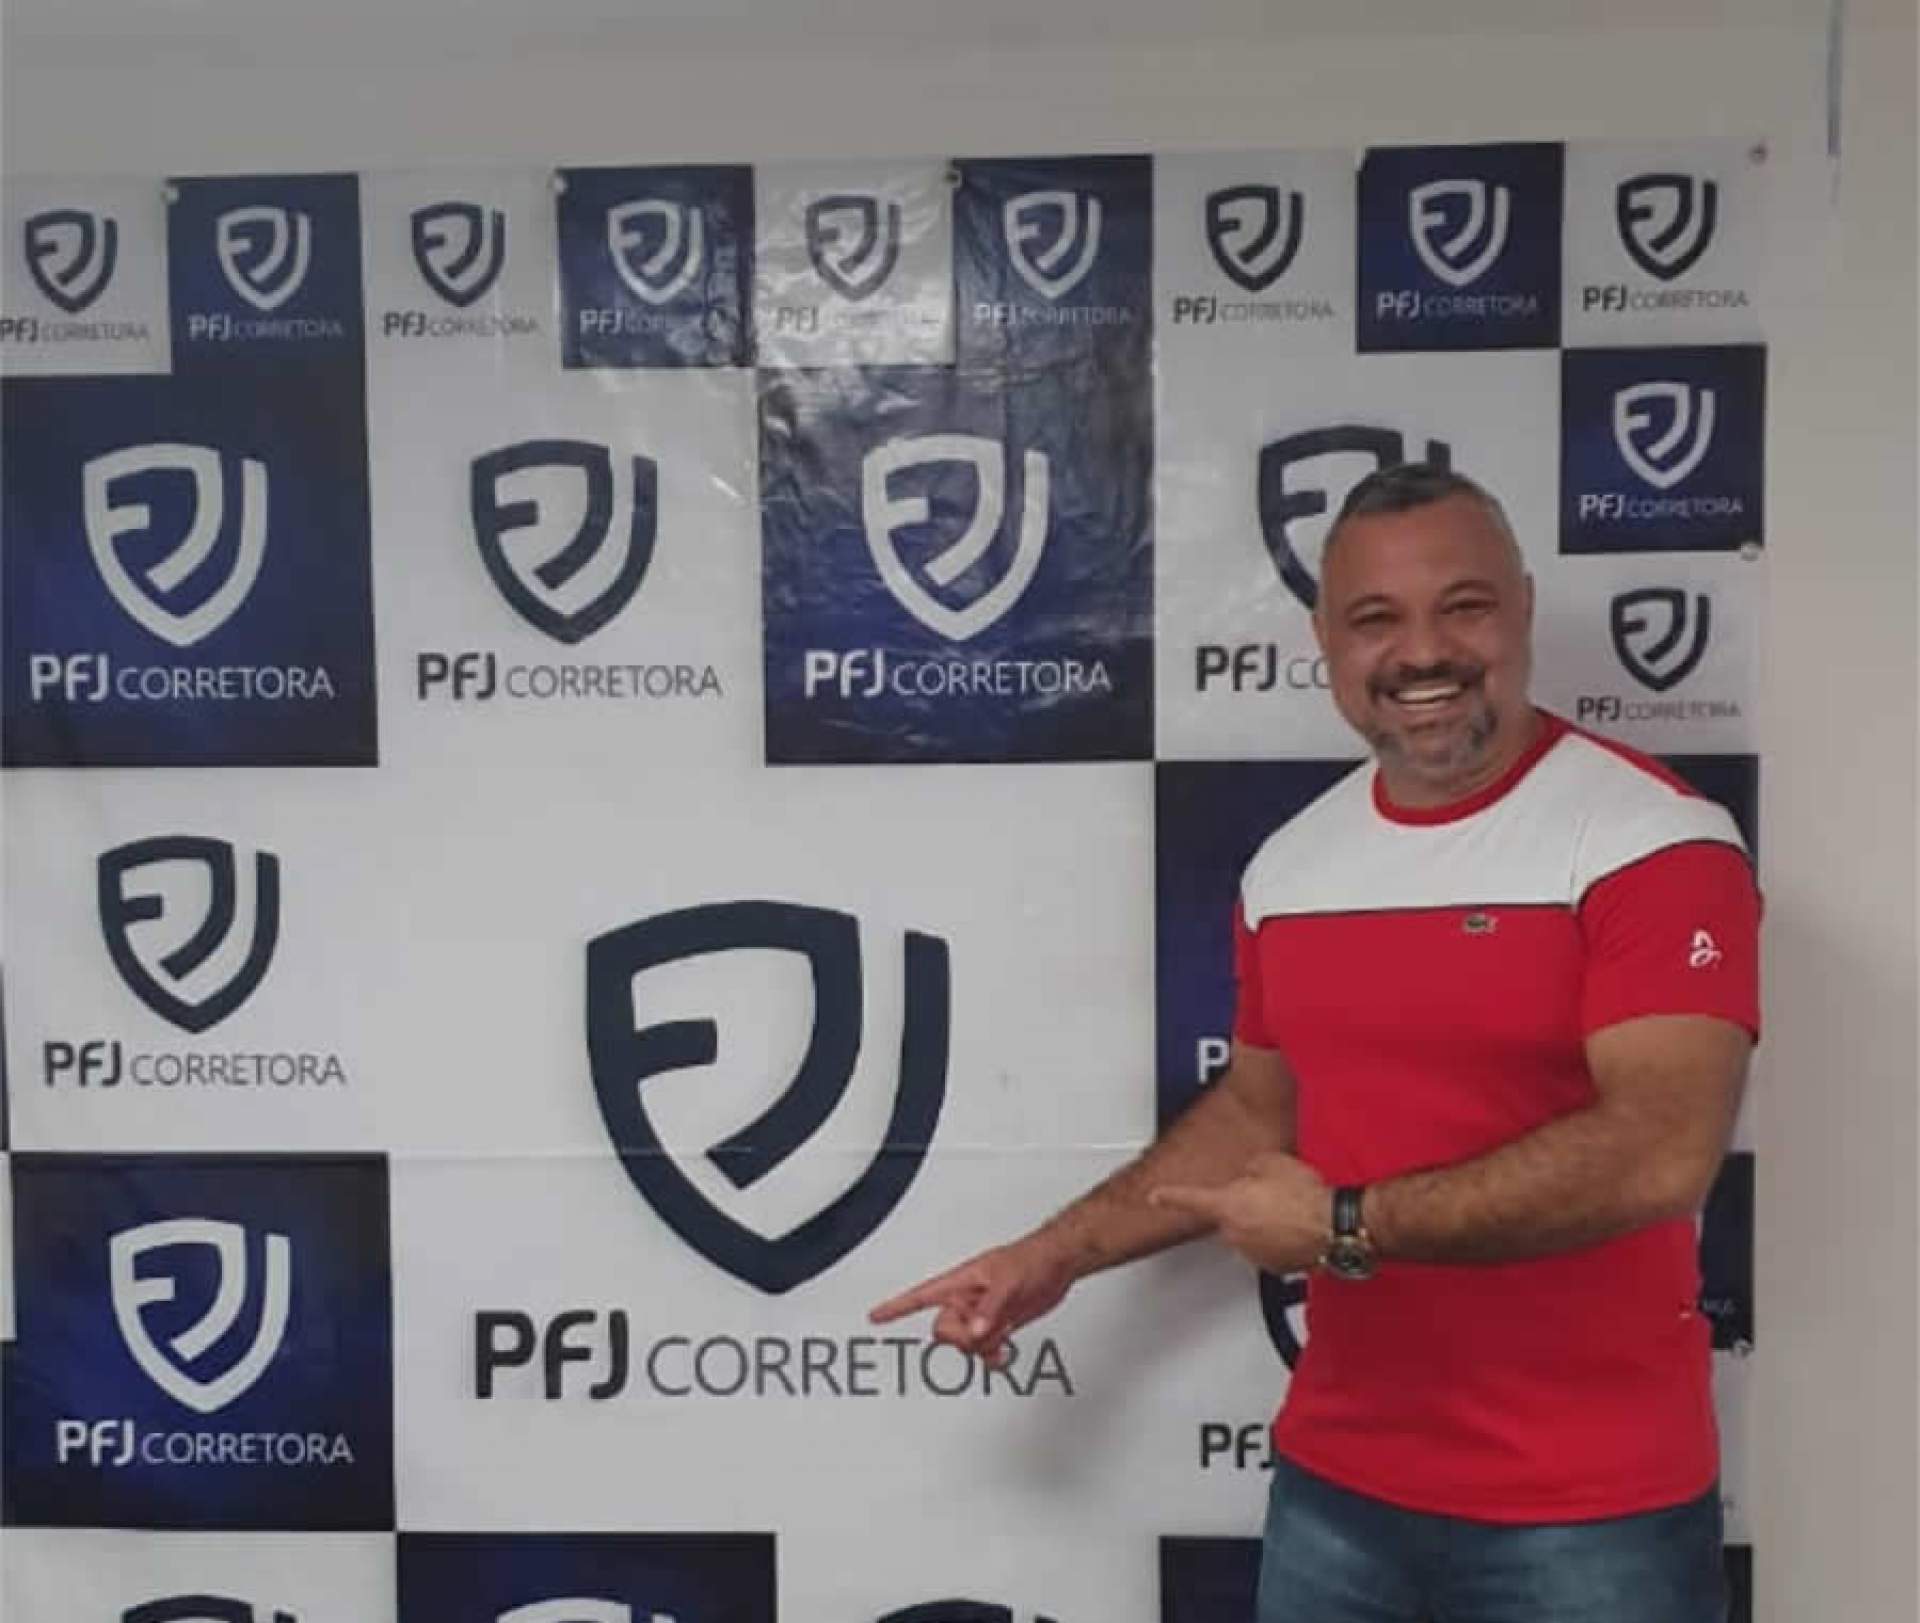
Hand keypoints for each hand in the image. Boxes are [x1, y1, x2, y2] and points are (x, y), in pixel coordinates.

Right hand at [868, 1234, 1077, 1365]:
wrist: (1057, 1265)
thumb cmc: (1031, 1260)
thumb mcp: (1008, 1282)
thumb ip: (990, 1308)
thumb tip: (975, 1332)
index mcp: (960, 1283)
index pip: (920, 1296)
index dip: (895, 1307)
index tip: (874, 1316)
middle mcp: (967, 1300)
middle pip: (942, 1331)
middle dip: (961, 1338)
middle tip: (986, 1329)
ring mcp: (982, 1313)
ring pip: (964, 1345)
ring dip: (981, 1348)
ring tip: (1003, 1332)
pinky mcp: (998, 1324)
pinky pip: (983, 1351)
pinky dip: (991, 1356)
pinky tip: (1003, 1350)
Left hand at [1149, 1152, 1332, 1273]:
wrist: (1335, 1226)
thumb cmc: (1306, 1197)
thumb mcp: (1271, 1162)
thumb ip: (1250, 1169)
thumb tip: (1251, 1174)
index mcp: (1227, 1205)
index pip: (1188, 1199)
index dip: (1169, 1197)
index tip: (1155, 1197)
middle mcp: (1235, 1235)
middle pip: (1228, 1219)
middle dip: (1244, 1207)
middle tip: (1272, 1196)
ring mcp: (1255, 1255)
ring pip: (1249, 1236)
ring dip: (1263, 1226)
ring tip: (1290, 1212)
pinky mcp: (1277, 1268)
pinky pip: (1270, 1251)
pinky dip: (1280, 1241)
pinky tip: (1298, 1228)